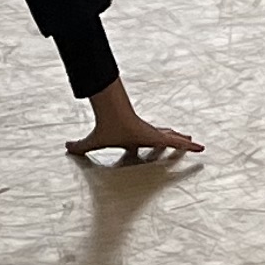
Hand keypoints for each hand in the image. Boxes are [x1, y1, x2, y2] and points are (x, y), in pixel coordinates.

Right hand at [68, 82, 201, 163]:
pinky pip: (177, 142)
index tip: (156, 148)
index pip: (145, 144)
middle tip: (183, 142)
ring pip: (173, 140)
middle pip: (163, 139)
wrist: (113, 116)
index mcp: (134, 139)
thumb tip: (65, 147)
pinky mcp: (158, 136)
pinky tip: (200, 147)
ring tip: (197, 144)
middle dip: (173, 141)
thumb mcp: (94, 142)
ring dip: (184, 143)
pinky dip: (188, 145)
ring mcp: (154, 135)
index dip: (152, 147)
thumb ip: (80, 146)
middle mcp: (146, 136)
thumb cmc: (107, 128)